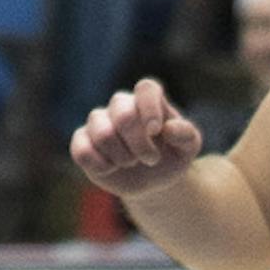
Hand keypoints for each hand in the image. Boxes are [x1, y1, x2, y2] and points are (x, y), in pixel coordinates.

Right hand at [71, 77, 203, 190]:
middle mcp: (121, 105)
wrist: (153, 180)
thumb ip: (186, 135)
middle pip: (124, 115)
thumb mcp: (188, 148)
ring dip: (122, 157)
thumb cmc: (171, 156)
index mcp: (147, 100)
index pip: (146, 88)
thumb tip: (168, 129)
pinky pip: (82, 151)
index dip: (150, 108)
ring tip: (131, 163)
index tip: (156, 131)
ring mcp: (99, 122)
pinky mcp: (82, 141)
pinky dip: (101, 166)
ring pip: (102, 133)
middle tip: (152, 159)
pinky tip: (111, 168)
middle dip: (140, 144)